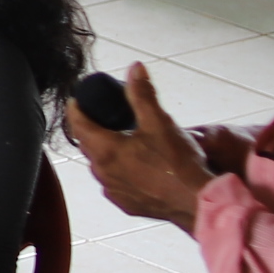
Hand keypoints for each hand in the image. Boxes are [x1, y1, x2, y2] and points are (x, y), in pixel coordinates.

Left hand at [62, 60, 210, 228]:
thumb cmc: (178, 162)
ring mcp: (114, 191)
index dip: (76, 110)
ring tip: (119, 141)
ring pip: (101, 166)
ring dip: (105, 152)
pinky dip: (119, 172)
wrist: (198, 201)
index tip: (76, 101)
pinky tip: (133, 167)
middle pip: (88, 146)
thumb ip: (143, 94)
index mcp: (105, 150)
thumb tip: (135, 68)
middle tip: (98, 117)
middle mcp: (103, 173)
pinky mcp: (128, 204)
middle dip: (90, 130)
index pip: (78, 126)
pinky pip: (115, 183)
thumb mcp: (159, 122)